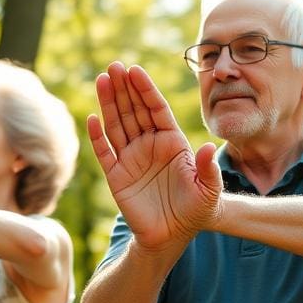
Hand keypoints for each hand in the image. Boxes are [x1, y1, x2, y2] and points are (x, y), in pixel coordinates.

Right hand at [87, 62, 222, 248]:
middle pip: (134, 110)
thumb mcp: (209, 190)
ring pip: (117, 124)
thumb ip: (208, 168)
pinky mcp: (116, 176)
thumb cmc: (196, 211)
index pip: (156, 109)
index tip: (135, 71)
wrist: (172, 236)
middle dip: (124, 88)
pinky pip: (104, 152)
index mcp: (172, 142)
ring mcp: (131, 159)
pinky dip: (97, 136)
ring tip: (101, 80)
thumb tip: (210, 148)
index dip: (145, 90)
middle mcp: (149, 145)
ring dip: (109, 103)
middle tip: (114, 66)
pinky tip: (92, 117)